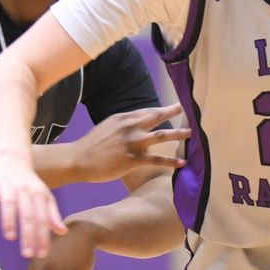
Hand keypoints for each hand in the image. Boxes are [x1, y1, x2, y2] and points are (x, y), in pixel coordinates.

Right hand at [0, 153, 66, 257]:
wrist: (12, 159)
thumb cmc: (30, 184)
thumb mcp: (45, 196)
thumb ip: (52, 215)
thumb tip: (62, 232)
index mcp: (40, 195)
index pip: (43, 219)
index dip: (43, 237)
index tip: (41, 254)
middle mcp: (25, 190)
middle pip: (28, 215)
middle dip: (29, 235)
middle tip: (28, 254)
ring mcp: (8, 186)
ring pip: (10, 204)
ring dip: (10, 221)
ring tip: (11, 238)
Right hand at [71, 103, 189, 182]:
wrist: (78, 159)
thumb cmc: (92, 145)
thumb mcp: (108, 127)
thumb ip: (124, 125)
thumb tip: (138, 127)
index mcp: (123, 118)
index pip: (147, 110)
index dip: (162, 109)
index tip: (174, 106)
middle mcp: (130, 127)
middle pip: (157, 116)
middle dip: (173, 112)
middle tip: (186, 109)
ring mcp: (133, 143)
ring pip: (161, 136)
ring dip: (178, 134)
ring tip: (190, 133)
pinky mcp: (133, 159)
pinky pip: (157, 160)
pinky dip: (172, 161)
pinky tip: (182, 162)